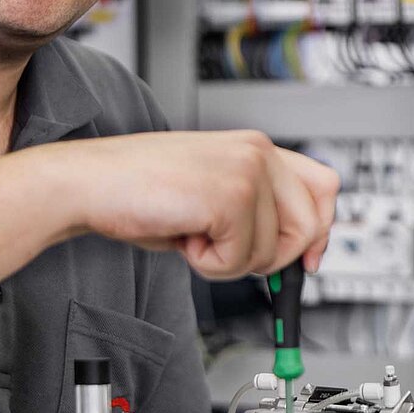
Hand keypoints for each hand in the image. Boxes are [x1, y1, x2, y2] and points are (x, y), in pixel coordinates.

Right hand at [52, 131, 338, 278]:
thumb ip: (252, 211)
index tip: (309, 260)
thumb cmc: (137, 190)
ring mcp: (247, 171)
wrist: (89, 183)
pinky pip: (241, 260)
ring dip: (230, 260)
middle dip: (272, 257)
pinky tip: (182, 234)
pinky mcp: (230, 196)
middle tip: (225, 251)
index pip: (324, 187)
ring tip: (192, 232)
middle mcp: (257, 152)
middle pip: (310, 226)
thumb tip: (290, 250)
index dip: (321, 230)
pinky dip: (208, 264)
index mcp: (255, 148)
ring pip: (273, 251)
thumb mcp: (209, 194)